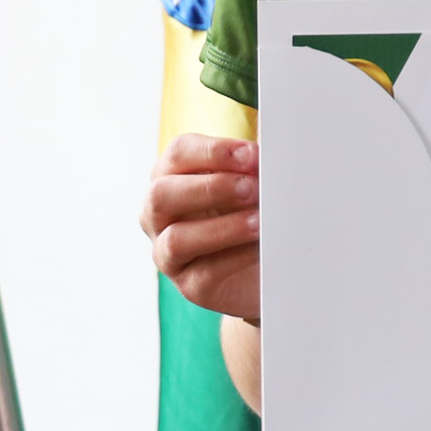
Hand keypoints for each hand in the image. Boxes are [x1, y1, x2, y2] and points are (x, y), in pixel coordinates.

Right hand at [143, 134, 261, 320]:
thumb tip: (273, 145)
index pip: (177, 154)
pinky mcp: (189, 285)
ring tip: (259, 221)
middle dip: (211, 188)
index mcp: (170, 177)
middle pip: (162, 194)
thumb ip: (252, 165)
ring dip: (222, 227)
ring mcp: (167, 252)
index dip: (214, 151)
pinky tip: (260, 248)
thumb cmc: (247, 213)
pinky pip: (204, 272)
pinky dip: (236, 257)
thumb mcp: (248, 183)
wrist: (262, 267)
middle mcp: (158, 214)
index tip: (252, 154)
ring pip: (176, 239)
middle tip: (252, 188)